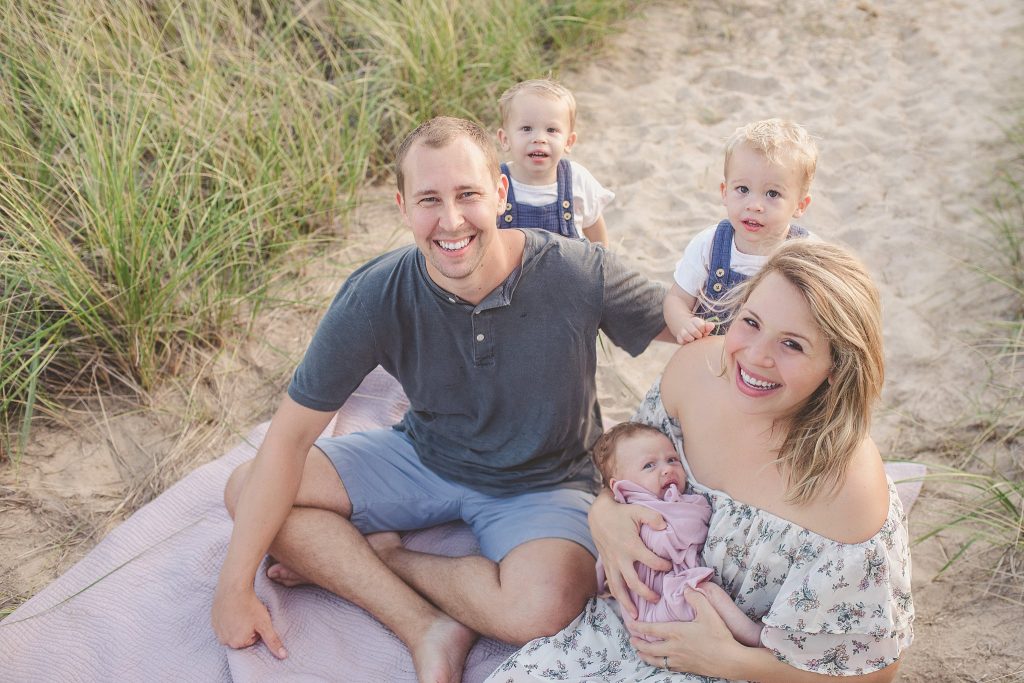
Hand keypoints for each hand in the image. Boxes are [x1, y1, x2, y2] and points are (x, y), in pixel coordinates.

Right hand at [212, 583, 287, 658]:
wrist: (234, 587)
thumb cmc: (250, 606)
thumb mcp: (265, 624)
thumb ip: (273, 642)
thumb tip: (283, 656)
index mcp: (236, 644)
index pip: (252, 640)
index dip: (256, 628)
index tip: (255, 619)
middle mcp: (224, 640)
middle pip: (241, 636)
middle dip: (246, 627)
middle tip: (248, 614)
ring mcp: (216, 630)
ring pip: (232, 630)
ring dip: (238, 622)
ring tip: (241, 610)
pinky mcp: (213, 620)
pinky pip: (224, 623)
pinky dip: (229, 617)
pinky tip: (234, 608)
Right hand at [589, 492, 671, 618]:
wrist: (598, 514)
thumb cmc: (621, 512)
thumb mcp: (638, 510)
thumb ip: (653, 517)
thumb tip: (665, 527)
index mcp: (631, 546)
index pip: (651, 562)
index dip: (663, 565)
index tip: (670, 566)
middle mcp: (620, 558)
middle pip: (633, 583)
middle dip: (646, 593)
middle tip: (657, 599)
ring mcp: (612, 563)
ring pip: (618, 589)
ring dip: (627, 603)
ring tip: (636, 616)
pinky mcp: (607, 565)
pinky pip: (611, 584)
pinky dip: (617, 596)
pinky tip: (624, 605)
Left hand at [630, 588, 738, 675]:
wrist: (730, 660)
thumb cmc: (719, 636)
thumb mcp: (709, 612)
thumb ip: (696, 597)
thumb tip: (686, 588)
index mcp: (676, 633)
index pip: (651, 630)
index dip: (638, 627)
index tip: (630, 624)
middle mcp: (674, 648)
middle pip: (649, 648)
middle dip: (638, 643)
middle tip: (631, 639)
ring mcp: (679, 660)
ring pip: (656, 660)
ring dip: (646, 656)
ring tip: (640, 653)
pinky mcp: (687, 668)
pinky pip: (668, 667)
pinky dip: (660, 664)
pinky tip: (661, 662)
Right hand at [674, 317, 714, 344]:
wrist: (686, 328)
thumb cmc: (699, 330)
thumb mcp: (704, 327)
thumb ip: (708, 327)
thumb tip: (712, 325)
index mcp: (695, 321)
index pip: (701, 325)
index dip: (703, 330)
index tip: (703, 332)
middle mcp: (687, 325)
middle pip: (694, 331)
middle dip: (698, 335)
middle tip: (699, 336)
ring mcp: (682, 331)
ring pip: (685, 335)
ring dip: (691, 339)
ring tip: (694, 339)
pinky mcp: (679, 338)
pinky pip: (681, 341)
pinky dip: (685, 342)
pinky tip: (688, 342)